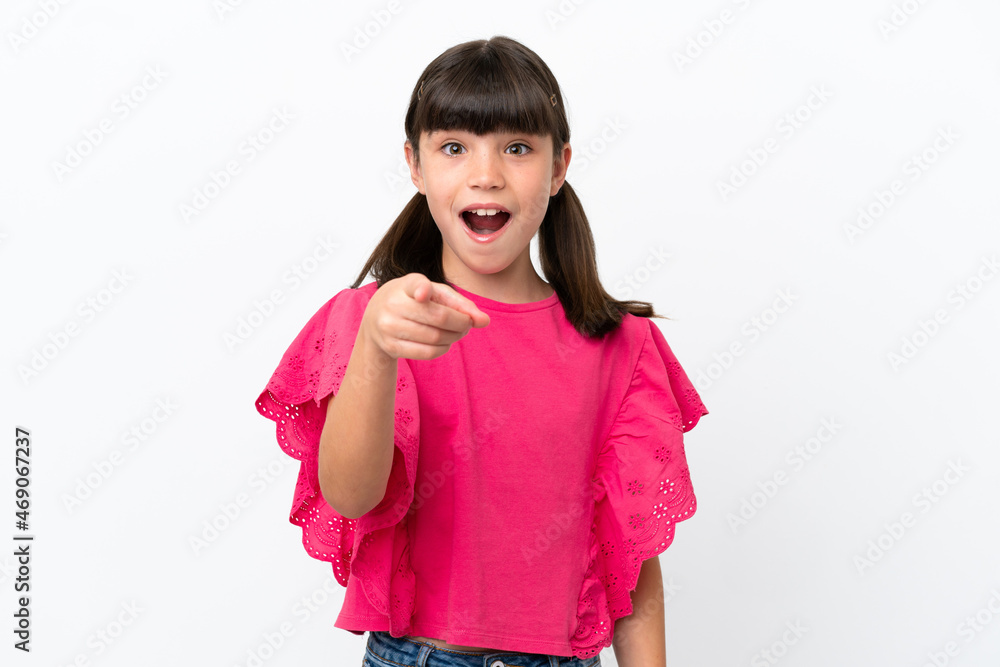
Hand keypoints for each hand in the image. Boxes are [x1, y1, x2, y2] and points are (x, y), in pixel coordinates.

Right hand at [361, 273, 489, 360]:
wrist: (375, 320)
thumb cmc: (413, 301)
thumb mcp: (433, 293)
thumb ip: (460, 303)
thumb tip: (484, 321)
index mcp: (405, 284)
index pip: (415, 285)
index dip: (421, 290)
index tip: (423, 294)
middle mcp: (393, 304)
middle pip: (439, 317)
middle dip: (461, 323)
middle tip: (467, 323)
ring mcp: (389, 327)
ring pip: (435, 337)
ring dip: (454, 337)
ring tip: (457, 332)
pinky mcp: (390, 347)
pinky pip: (427, 352)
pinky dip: (443, 348)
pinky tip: (444, 342)